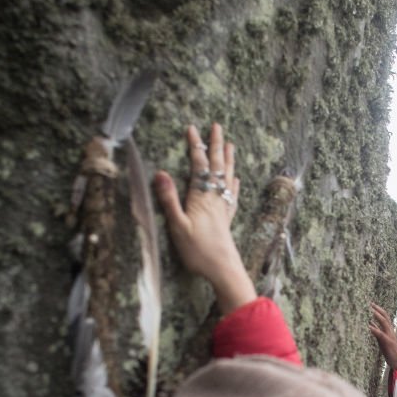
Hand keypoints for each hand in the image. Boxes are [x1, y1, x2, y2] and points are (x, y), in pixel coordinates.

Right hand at [153, 123, 255, 313]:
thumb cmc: (198, 251)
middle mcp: (214, 198)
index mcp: (200, 197)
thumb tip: (160, 173)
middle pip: (217, 166)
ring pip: (227, 177)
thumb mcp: (177, 226)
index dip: (196, 146)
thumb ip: (169, 199)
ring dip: (228, 159)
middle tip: (217, 126)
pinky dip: (233, 183)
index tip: (192, 128)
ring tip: (230, 144)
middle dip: (215, 145)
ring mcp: (222, 208)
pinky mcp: (226, 219)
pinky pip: (232, 195)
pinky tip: (236, 179)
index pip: (199, 166)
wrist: (223, 269)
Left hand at [369, 302, 396, 370]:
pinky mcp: (388, 343)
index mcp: (389, 330)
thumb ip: (377, 331)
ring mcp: (390, 336)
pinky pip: (381, 335)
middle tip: (370, 303)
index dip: (379, 310)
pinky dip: (375, 330)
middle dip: (378, 309)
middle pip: (385, 317)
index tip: (371, 304)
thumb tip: (370, 323)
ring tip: (371, 311)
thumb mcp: (382, 339)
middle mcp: (390, 331)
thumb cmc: (390, 350)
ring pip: (385, 323)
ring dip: (378, 316)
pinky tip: (369, 326)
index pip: (385, 317)